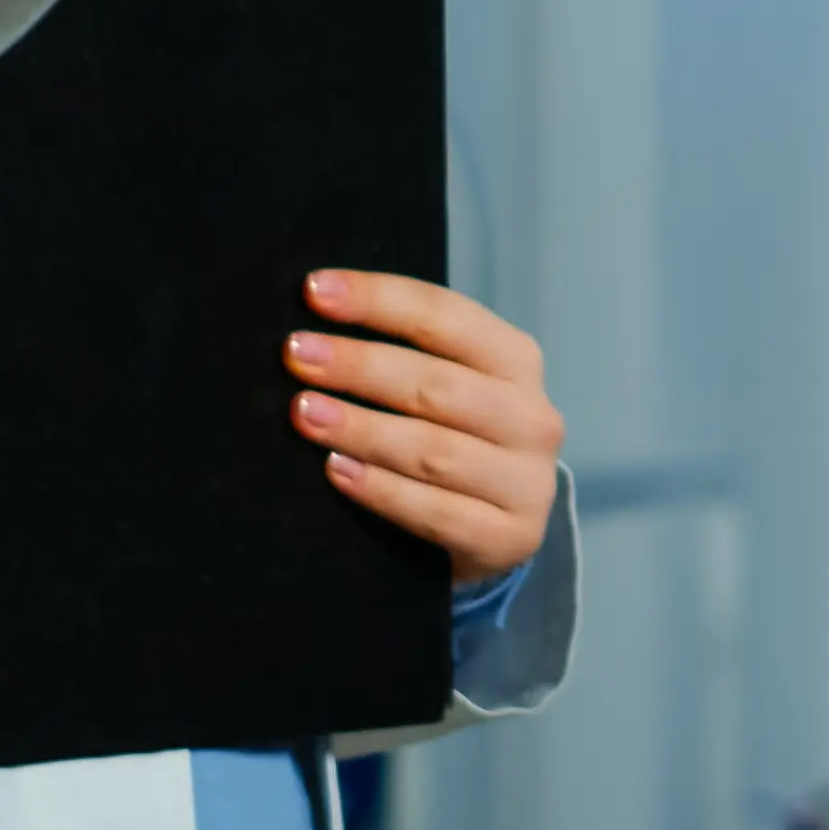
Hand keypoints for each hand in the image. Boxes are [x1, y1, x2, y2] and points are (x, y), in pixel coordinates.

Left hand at [288, 268, 568, 588]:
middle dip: (360, 365)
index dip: (380, 300)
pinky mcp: (509, 538)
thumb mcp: (449, 387)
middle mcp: (532, 417)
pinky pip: (436, 511)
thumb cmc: (454, 439)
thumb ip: (406, 355)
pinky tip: (336, 470)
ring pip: (434, 450)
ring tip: (304, 412)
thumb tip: (319, 320)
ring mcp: (526, 482)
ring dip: (363, 428)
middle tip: (296, 354)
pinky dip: (381, 490)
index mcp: (517, 361)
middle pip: (437, 385)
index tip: (313, 291)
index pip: (447, 318)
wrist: (497, 530)